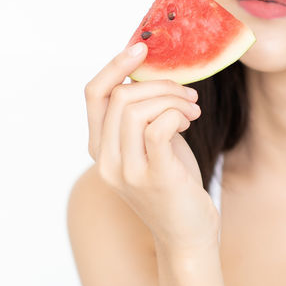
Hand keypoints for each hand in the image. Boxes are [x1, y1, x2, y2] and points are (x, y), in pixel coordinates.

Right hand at [84, 41, 218, 251]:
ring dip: (172, 99)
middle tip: (188, 95)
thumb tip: (151, 73)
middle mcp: (107, 161)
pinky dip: (177, 115)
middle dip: (159, 84)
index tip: (141, 48)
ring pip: (136, 109)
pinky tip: (190, 122)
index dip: (115, 65)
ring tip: (192, 110)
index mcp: (100, 150)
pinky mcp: (155, 179)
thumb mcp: (151, 146)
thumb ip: (143, 115)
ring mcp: (128, 172)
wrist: (188, 236)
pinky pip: (160, 127)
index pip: (93, 94)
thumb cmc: (174, 187)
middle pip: (119, 97)